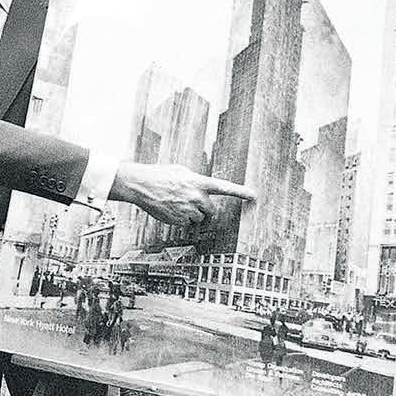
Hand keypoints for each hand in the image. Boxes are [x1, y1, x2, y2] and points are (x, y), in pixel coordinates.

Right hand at [111, 163, 255, 225]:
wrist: (141, 185)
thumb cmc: (160, 175)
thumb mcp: (181, 172)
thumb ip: (196, 181)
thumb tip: (201, 188)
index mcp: (199, 183)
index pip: (225, 188)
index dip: (241, 192)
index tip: (254, 196)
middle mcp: (197, 197)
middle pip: (211, 210)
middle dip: (203, 209)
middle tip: (189, 201)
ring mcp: (189, 210)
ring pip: (198, 218)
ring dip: (190, 214)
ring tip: (175, 203)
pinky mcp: (179, 221)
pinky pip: (186, 223)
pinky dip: (180, 218)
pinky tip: (169, 209)